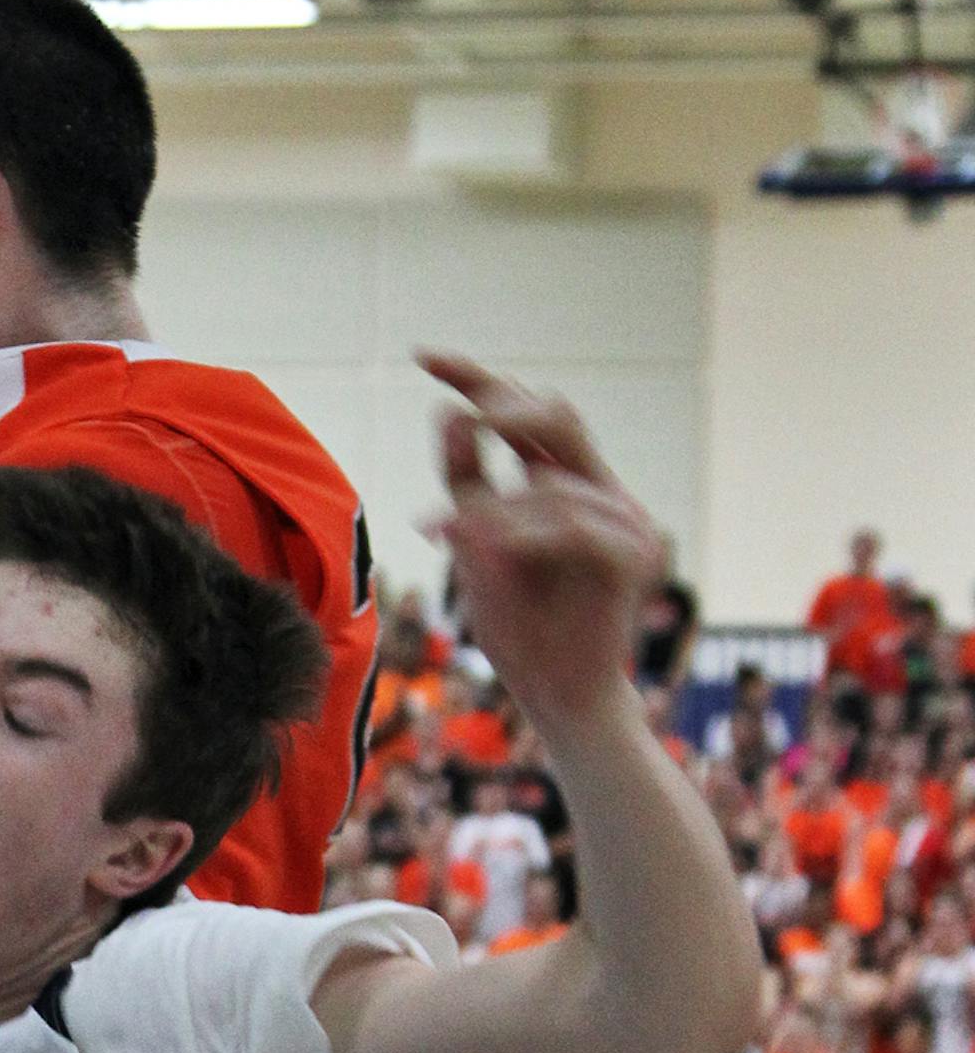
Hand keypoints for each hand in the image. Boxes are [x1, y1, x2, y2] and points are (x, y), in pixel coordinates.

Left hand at [419, 354, 663, 736]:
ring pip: (548, 479)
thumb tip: (449, 413)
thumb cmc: (520, 629)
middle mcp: (598, 489)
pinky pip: (568, 523)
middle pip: (556, 414)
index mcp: (561, 482)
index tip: (420, 356)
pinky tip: (479, 547)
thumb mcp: (476, 547)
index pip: (523, 413)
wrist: (556, 696)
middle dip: (502, 409)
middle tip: (462, 425)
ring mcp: (624, 517)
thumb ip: (466, 486)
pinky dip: (518, 534)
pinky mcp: (632, 552)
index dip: (476, 377)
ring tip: (447, 535)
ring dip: (490, 508)